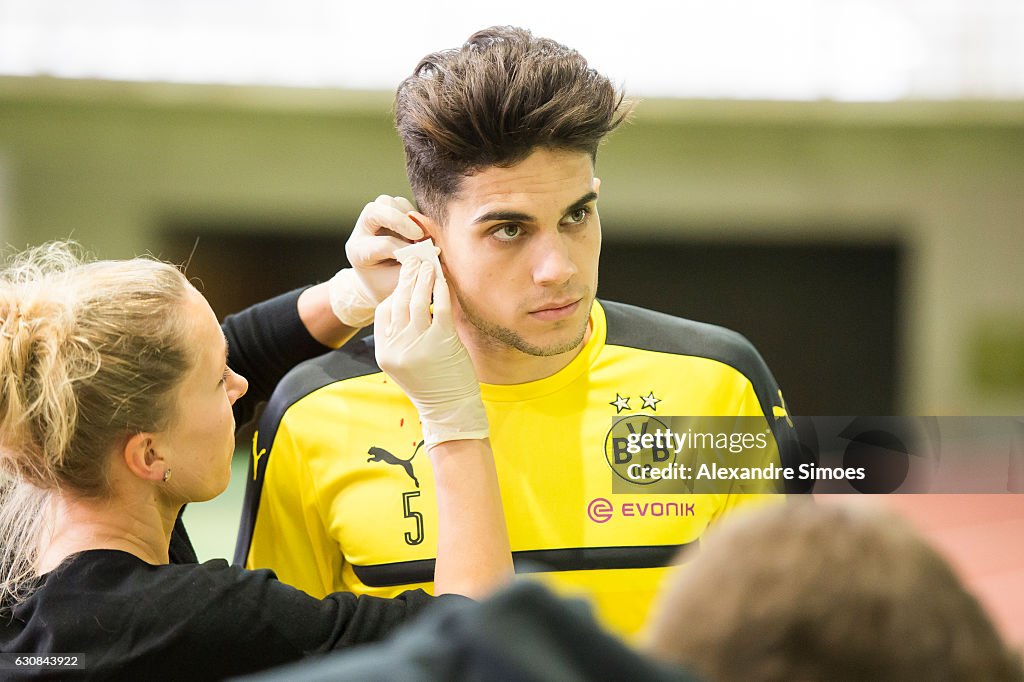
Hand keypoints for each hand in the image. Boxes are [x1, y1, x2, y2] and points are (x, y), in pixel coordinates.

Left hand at [329, 195, 423, 326]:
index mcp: (358, 252)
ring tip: (419, 236)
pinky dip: (413, 214)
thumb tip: (435, 251)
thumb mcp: (398, 284)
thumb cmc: (389, 286)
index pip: (383, 244)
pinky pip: (400, 203)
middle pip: (375, 211)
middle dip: (400, 221)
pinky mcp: (385, 212)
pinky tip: (418, 232)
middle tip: (420, 235)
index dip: (406, 250)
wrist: (378, 281)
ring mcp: (371, 219)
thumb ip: (413, 269)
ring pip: (388, 202)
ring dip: (408, 216)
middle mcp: (361, 231)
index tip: (422, 258)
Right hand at [375, 258, 487, 448]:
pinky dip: (440, 289)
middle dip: (407, 277)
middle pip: (398, 302)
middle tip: (415, 260)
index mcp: (384, 352)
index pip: (384, 312)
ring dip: (422, 278)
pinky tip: (442, 279)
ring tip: (428, 263)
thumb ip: (402, 336)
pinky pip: (437, 307)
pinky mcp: (440, 342)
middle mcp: (396, 347)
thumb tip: (409, 302)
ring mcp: (417, 345)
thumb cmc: (432, 383)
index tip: (403, 276)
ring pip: (415, 300)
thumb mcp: (406, 362)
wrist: (449, 408)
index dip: (393, 291)